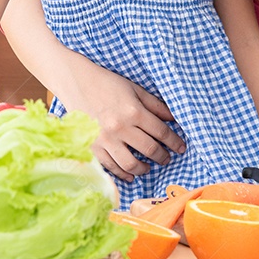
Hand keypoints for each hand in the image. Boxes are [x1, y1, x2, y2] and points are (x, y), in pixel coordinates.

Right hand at [61, 67, 185, 181]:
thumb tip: (175, 118)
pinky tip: (130, 174)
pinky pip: (110, 166)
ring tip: (149, 167)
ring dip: (144, 169)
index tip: (181, 148)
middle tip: (167, 159)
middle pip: (149, 150)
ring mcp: (105, 139)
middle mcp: (120, 128)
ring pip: (130, 164)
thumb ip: (156, 105)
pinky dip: (122, 174)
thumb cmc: (109, 84)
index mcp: (133, 112)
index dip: (174, 142)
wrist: (77, 83)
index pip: (161, 132)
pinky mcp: (92, 146)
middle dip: (162, 157)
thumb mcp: (135, 90)